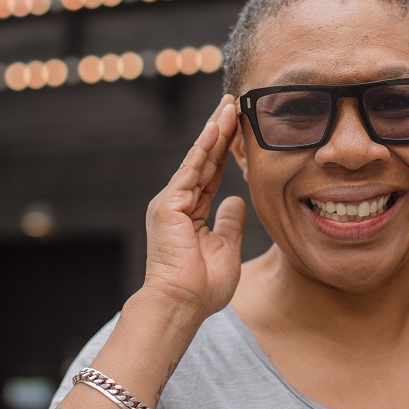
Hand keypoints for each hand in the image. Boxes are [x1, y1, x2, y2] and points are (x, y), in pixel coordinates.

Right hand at [143, 95, 245, 317]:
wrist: (182, 305)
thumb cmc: (202, 286)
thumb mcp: (226, 248)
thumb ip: (230, 222)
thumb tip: (236, 201)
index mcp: (190, 213)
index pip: (212, 173)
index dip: (225, 150)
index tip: (238, 127)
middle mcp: (178, 202)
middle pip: (205, 159)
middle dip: (220, 131)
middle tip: (234, 103)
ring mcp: (171, 202)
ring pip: (198, 159)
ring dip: (215, 130)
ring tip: (229, 105)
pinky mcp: (169, 204)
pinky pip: (191, 170)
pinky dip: (204, 147)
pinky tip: (216, 127)